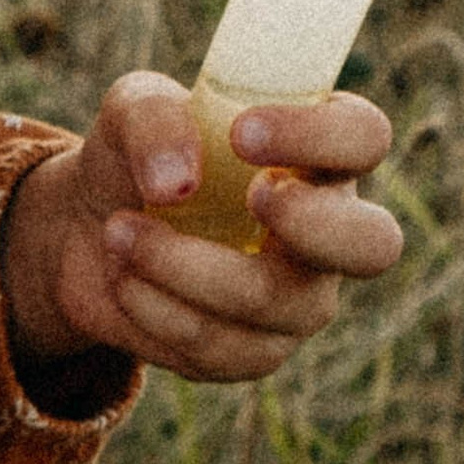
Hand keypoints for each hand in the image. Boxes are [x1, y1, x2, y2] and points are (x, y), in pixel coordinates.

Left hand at [0, 70, 400, 388]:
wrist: (89, 231)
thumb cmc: (138, 155)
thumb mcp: (130, 111)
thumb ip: (154, 120)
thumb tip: (175, 183)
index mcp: (315, 155)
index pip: (363, 138)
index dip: (319, 136)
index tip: (243, 134)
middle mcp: (327, 232)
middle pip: (375, 245)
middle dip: (312, 223)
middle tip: (249, 196)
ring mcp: (299, 300)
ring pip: (269, 300)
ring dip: (178, 263)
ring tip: (119, 231)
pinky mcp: (254, 352)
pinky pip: (217, 346)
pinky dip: (154, 307)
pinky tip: (123, 277)